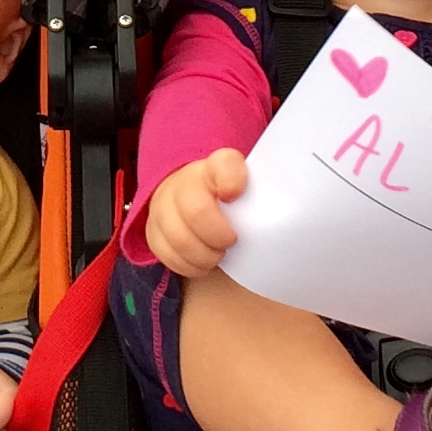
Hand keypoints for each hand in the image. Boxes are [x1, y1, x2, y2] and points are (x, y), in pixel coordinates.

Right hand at [141, 149, 248, 282]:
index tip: (236, 196)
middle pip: (197, 212)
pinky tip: (202, 262)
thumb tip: (279, 213)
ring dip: (204, 256)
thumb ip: (261, 193)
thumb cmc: (227, 196)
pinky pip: (166, 254)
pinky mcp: (152, 230)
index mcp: (215, 167)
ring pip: (179, 239)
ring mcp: (163, 205)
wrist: (188, 193)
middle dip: (218, 236)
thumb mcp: (247, 187)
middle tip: (231, 242)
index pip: (225, 165)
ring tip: (217, 255)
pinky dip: (188, 265)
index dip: (232, 181)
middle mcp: (184, 182)